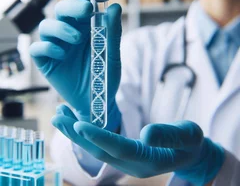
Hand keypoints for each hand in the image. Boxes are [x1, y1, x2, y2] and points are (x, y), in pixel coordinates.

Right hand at [30, 0, 121, 129]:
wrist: (97, 100)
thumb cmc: (105, 77)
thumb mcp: (113, 55)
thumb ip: (113, 33)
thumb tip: (114, 7)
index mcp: (87, 29)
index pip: (82, 3)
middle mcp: (70, 33)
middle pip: (62, 10)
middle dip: (72, 5)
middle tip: (87, 9)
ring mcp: (57, 47)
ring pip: (47, 26)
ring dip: (61, 28)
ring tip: (78, 39)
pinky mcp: (46, 61)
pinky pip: (38, 48)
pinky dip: (48, 47)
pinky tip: (62, 55)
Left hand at [52, 113, 223, 185]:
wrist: (191, 154)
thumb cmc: (191, 143)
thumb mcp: (189, 135)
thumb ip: (170, 135)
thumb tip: (146, 132)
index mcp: (148, 159)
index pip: (118, 148)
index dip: (98, 136)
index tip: (78, 123)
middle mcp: (132, 164)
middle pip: (100, 150)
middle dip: (77, 134)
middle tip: (58, 115)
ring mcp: (127, 161)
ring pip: (97, 149)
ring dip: (77, 133)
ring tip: (60, 115)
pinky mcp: (125, 155)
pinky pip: (102, 145)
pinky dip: (87, 133)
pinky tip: (76, 121)